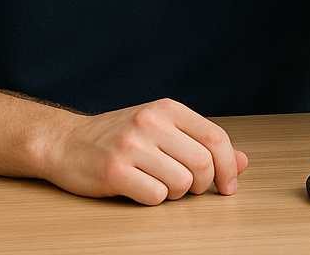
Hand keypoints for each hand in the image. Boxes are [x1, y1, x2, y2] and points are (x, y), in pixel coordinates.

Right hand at [41, 98, 247, 205]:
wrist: (66, 142)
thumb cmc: (119, 138)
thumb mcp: (162, 130)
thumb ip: (201, 143)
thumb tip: (243, 161)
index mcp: (167, 108)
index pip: (216, 137)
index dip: (229, 166)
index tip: (227, 186)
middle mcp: (151, 121)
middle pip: (202, 164)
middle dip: (201, 186)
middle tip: (187, 188)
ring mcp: (131, 145)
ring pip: (181, 184)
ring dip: (176, 195)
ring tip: (158, 184)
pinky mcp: (114, 170)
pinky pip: (155, 197)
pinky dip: (154, 200)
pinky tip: (140, 189)